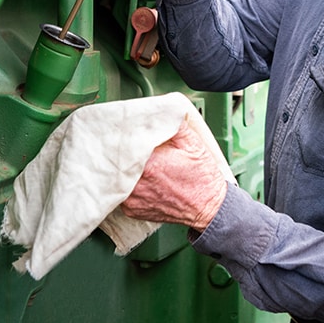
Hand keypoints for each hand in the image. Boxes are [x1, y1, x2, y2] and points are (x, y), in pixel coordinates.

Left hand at [121, 115, 228, 231]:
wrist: (208, 206)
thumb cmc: (202, 178)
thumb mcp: (192, 142)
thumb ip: (172, 124)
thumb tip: (157, 112)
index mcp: (150, 165)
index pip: (124, 144)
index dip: (124, 136)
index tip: (127, 132)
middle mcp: (138, 184)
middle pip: (116, 161)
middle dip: (121, 152)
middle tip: (128, 145)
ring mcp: (132, 199)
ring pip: (116, 177)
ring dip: (122, 168)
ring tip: (135, 163)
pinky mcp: (132, 210)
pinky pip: (119, 192)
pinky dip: (125, 184)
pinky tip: (139, 179)